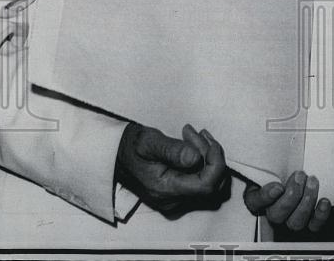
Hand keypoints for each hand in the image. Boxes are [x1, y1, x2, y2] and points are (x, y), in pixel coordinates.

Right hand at [115, 123, 229, 215]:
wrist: (117, 155)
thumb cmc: (133, 146)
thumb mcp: (150, 142)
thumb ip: (173, 150)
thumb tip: (195, 158)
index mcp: (166, 190)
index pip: (206, 186)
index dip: (216, 163)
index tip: (208, 140)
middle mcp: (173, 200)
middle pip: (212, 183)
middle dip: (212, 155)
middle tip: (198, 133)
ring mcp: (177, 199)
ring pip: (210, 181)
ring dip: (209, 155)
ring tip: (194, 134)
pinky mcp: (180, 193)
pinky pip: (202, 179)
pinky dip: (204, 160)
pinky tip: (194, 143)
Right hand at [243, 170, 330, 232]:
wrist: (299, 178)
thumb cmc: (282, 173)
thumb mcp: (271, 168)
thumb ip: (270, 170)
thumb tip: (276, 183)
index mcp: (258, 200)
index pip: (255, 202)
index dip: (266, 196)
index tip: (278, 186)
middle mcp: (273, 215)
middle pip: (277, 215)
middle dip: (291, 195)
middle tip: (300, 175)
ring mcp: (291, 222)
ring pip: (296, 222)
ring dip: (306, 201)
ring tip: (312, 181)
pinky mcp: (309, 224)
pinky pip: (314, 226)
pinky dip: (321, 215)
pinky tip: (324, 201)